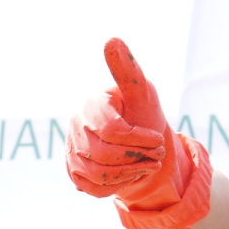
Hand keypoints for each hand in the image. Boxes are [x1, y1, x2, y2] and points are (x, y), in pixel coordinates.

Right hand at [65, 38, 212, 228]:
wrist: (137, 144)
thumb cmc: (140, 113)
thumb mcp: (141, 92)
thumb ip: (128, 70)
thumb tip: (112, 40)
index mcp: (89, 105)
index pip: (111, 131)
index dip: (138, 140)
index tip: (157, 140)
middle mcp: (74, 127)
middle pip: (103, 155)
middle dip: (136, 158)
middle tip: (156, 155)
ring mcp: (71, 150)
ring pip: (98, 175)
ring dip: (130, 174)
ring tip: (148, 165)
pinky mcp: (74, 172)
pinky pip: (93, 188)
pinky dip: (118, 185)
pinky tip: (131, 174)